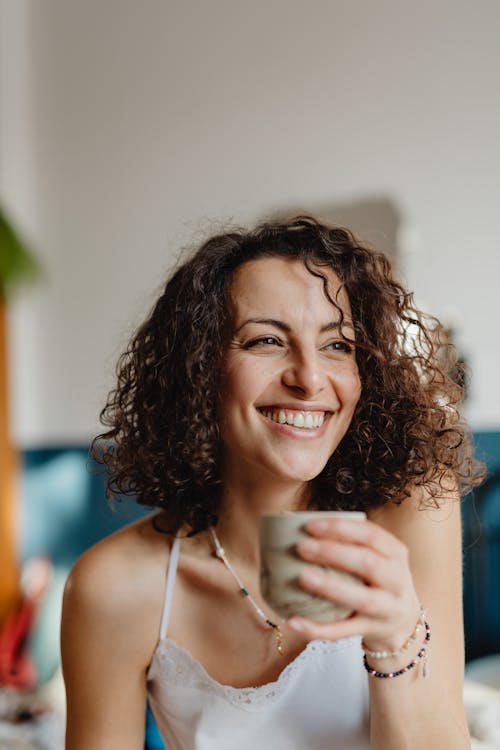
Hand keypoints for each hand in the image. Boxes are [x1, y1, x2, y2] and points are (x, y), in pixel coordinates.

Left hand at [287, 516, 420, 651]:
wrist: (403, 620)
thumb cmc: (377, 576)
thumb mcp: (377, 554)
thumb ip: (350, 540)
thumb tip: (297, 523)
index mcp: (395, 552)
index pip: (371, 535)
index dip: (341, 528)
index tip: (311, 526)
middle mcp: (396, 580)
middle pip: (368, 563)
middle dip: (333, 553)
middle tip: (301, 547)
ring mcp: (387, 609)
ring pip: (362, 599)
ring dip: (331, 588)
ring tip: (302, 577)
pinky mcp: (372, 631)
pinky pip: (343, 631)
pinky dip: (317, 628)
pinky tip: (293, 621)